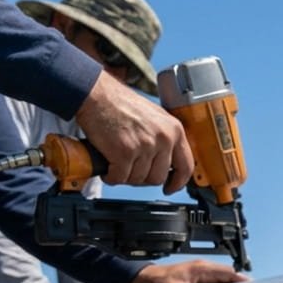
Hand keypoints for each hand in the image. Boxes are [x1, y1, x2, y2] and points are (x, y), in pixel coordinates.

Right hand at [75, 71, 193, 192]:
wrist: (96, 95)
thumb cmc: (120, 104)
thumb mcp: (155, 117)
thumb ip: (165, 139)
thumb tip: (166, 163)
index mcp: (174, 130)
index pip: (186, 166)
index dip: (178, 182)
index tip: (170, 188)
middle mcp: (163, 139)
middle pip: (158, 177)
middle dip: (142, 178)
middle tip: (130, 169)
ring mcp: (145, 146)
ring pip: (138, 179)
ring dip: (125, 175)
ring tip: (116, 161)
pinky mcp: (125, 153)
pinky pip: (120, 177)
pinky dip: (111, 176)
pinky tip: (107, 166)